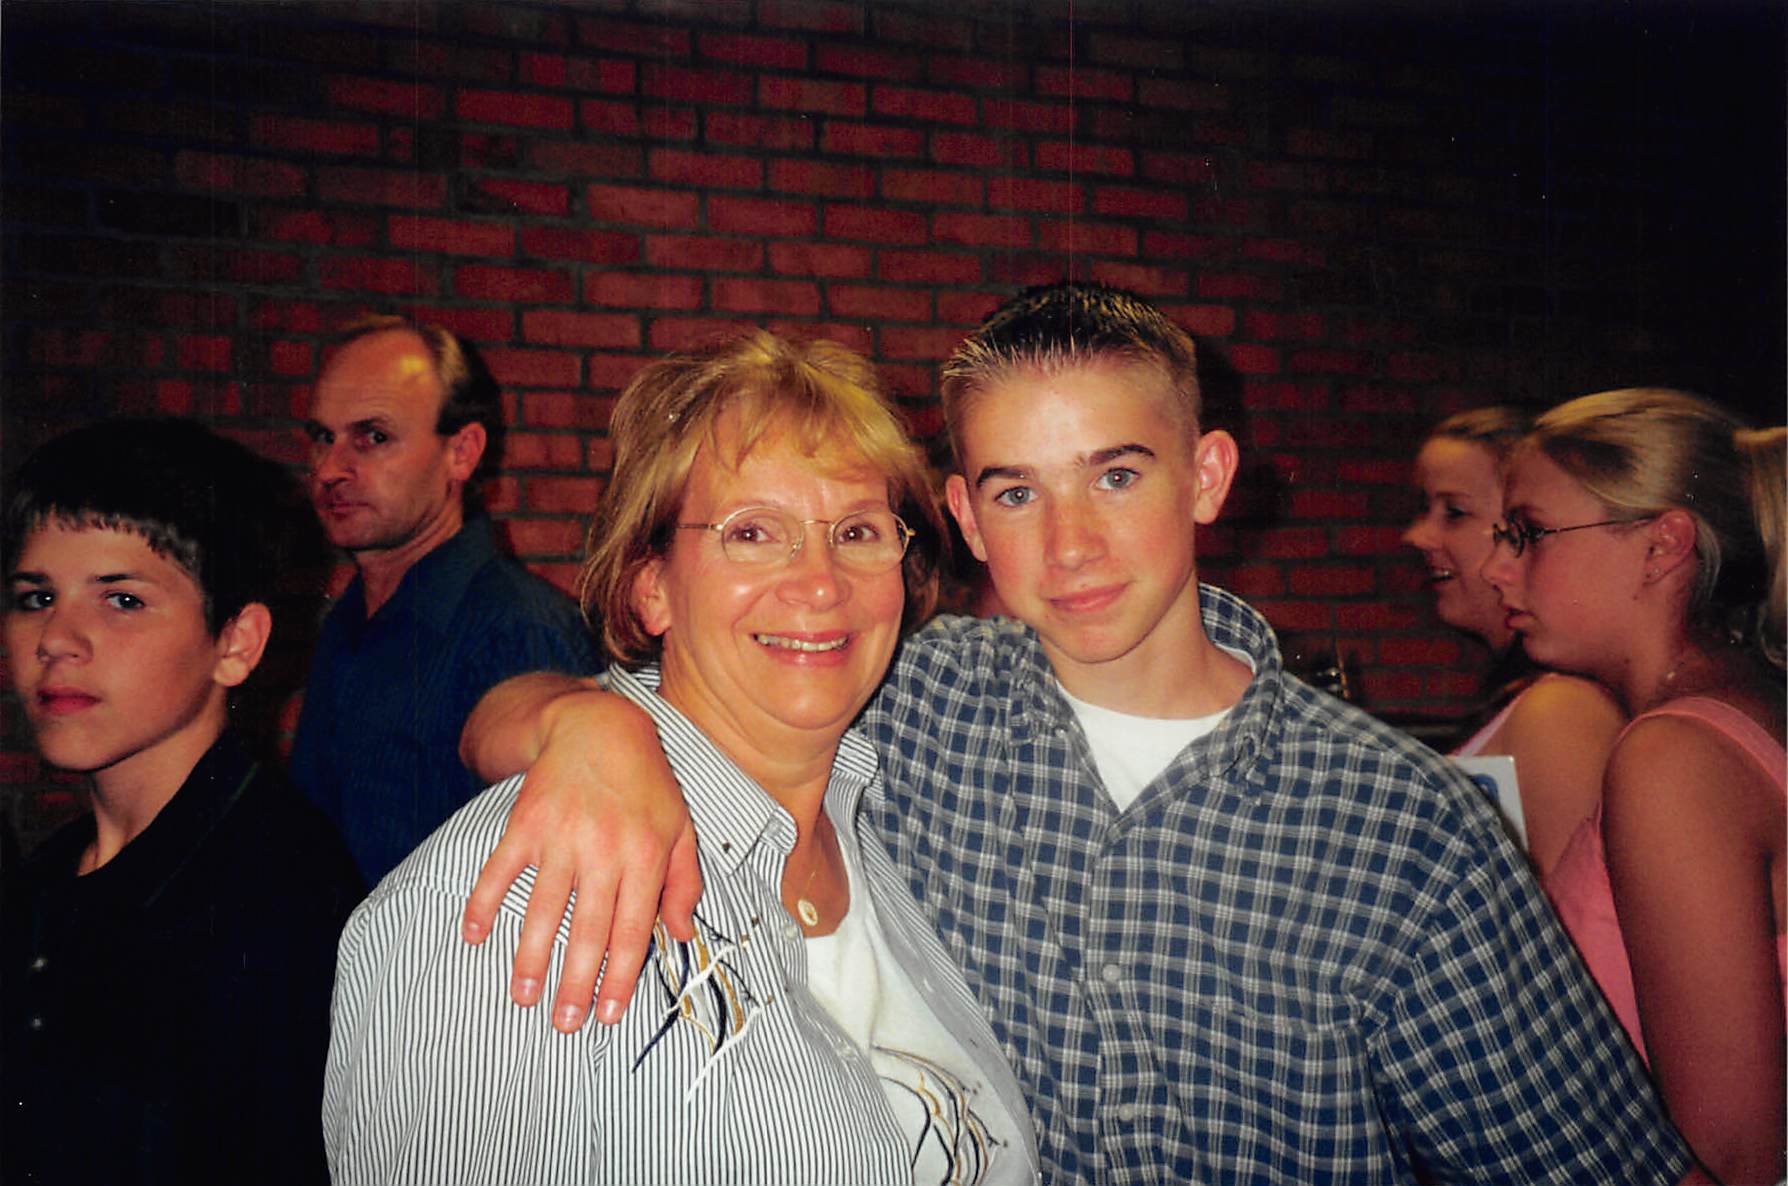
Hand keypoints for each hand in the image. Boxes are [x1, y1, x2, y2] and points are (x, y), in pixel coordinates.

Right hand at [460, 684, 700, 1031]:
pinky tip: (475, 935)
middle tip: (564, 1023)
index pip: (633, 931)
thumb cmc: (647, 785)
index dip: (621, 977)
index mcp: (646, 856)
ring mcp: (562, 836)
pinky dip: (484, 902)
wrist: (601, 728)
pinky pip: (500, 869)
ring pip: (544, 908)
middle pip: (589, 930)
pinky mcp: (527, 822)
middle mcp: (604, 850)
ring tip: (523, 996)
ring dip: (531, 957)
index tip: (608, 1014)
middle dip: (576, 982)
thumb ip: (684, 884)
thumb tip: (678, 936)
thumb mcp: (681, 830)